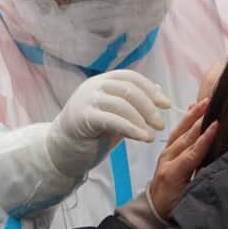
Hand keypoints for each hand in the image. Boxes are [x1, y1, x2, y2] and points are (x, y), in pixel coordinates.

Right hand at [46, 70, 171, 178]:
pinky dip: (131, 128)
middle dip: (149, 106)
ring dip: (142, 119)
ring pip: (122, 103)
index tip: (166, 104)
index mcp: (102, 81)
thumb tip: (159, 92)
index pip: (130, 77)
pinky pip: (112, 119)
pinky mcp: (82, 117)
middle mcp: (93, 86)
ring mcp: (86, 99)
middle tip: (161, 124)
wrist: (61, 151)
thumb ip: (134, 104)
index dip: (151, 89)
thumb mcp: (117, 116)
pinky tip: (142, 137)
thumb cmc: (91, 134)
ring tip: (152, 134)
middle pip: (129, 89)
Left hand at [148, 98, 218, 219]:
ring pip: (181, 131)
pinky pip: (176, 132)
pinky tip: (192, 108)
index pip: (192, 152)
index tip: (217, 125)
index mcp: (173, 173)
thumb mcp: (189, 198)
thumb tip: (218, 166)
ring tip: (206, 101)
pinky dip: (185, 119)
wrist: (154, 210)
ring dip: (193, 115)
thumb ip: (201, 182)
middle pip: (187, 137)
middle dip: (201, 120)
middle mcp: (167, 160)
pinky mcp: (166, 151)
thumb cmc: (174, 207)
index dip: (206, 138)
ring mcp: (165, 154)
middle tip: (215, 105)